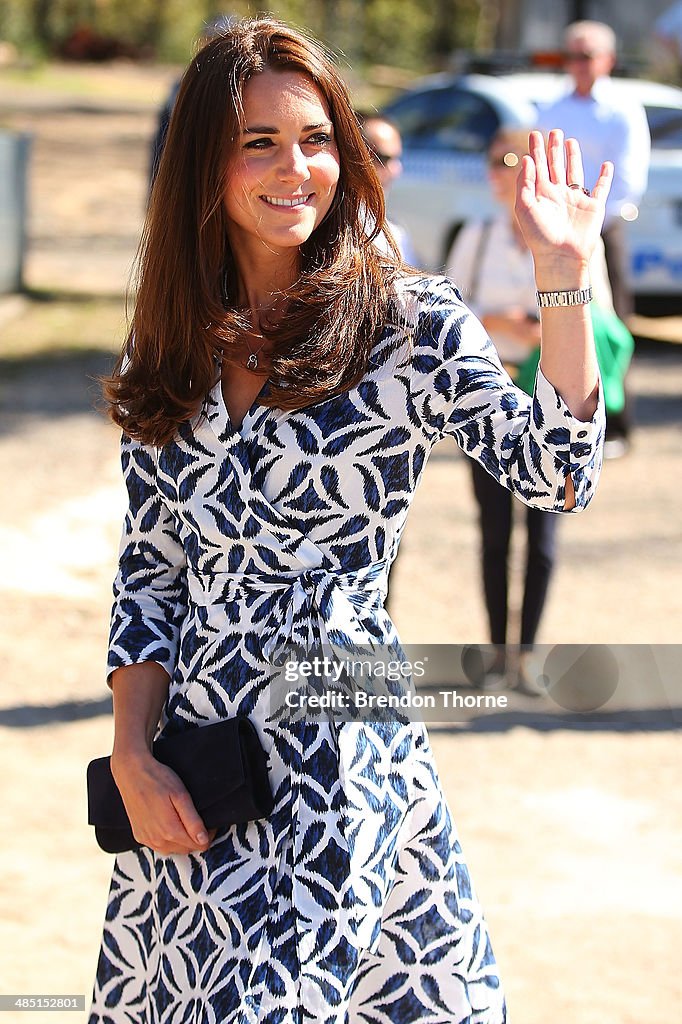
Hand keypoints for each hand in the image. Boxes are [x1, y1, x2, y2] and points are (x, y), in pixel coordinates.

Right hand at [111, 749, 216, 854]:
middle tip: (196, 818)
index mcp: (170, 831)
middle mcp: (157, 841)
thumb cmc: (157, 779)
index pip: (199, 845)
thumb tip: (204, 840)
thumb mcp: (181, 796)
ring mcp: (147, 839)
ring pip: (173, 850)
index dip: (208, 835)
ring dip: (181, 841)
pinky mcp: (139, 836)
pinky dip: (167, 839)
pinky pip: (158, 846)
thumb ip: (193, 821)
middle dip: (195, 838)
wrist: (131, 772)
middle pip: (186, 849)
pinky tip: (167, 823)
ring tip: (181, 819)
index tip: (208, 822)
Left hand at [515, 130, 612, 268]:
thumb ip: (525, 183)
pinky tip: (606, 165)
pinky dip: (605, 177)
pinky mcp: (593, 207)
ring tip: (570, 141)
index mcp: (541, 196)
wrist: (561, 257)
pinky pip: (601, 188)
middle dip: (554, 149)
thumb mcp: (525, 208)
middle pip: (555, 166)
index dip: (536, 151)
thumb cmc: (539, 236)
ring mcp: (576, 201)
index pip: (538, 168)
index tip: (535, 133)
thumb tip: (526, 159)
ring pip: (575, 173)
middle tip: (553, 131)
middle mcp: (558, 196)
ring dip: (573, 157)